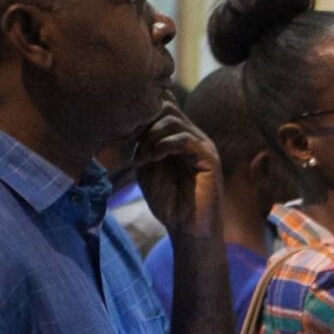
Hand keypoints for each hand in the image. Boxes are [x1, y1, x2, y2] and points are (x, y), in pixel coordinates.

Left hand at [133, 103, 224, 237]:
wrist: (187, 228)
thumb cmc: (168, 201)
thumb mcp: (147, 166)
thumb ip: (142, 142)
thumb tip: (131, 120)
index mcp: (178, 136)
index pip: (162, 105)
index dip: (140, 114)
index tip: (124, 136)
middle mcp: (192, 135)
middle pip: (166, 107)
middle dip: (143, 123)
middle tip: (132, 146)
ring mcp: (202, 145)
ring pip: (173, 119)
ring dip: (150, 137)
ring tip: (142, 158)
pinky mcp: (209, 158)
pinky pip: (184, 138)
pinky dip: (163, 145)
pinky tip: (153, 159)